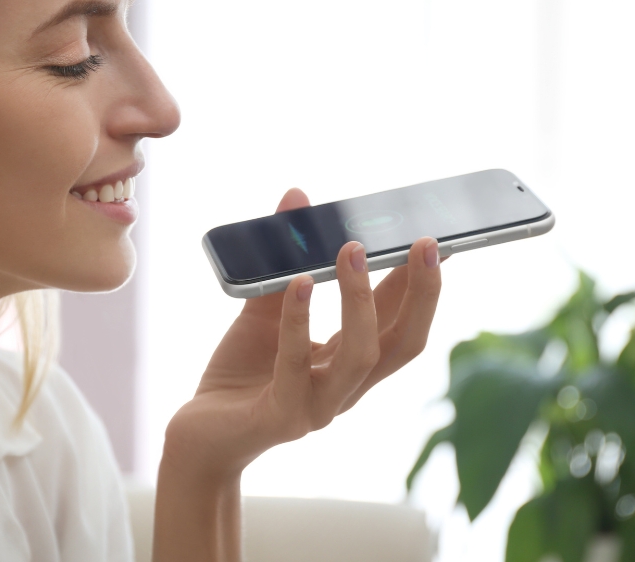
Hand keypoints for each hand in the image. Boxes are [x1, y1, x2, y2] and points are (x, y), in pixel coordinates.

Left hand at [163, 187, 442, 477]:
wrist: (200, 438)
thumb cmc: (241, 374)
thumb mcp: (265, 310)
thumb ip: (283, 260)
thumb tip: (296, 196)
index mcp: (349, 362)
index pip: (398, 321)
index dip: (422, 283)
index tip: (435, 241)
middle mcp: (346, 387)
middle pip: (403, 343)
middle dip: (420, 293)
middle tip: (425, 243)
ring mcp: (318, 406)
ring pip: (360, 356)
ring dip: (361, 300)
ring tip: (352, 251)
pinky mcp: (281, 415)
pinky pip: (295, 367)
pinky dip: (299, 321)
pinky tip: (299, 284)